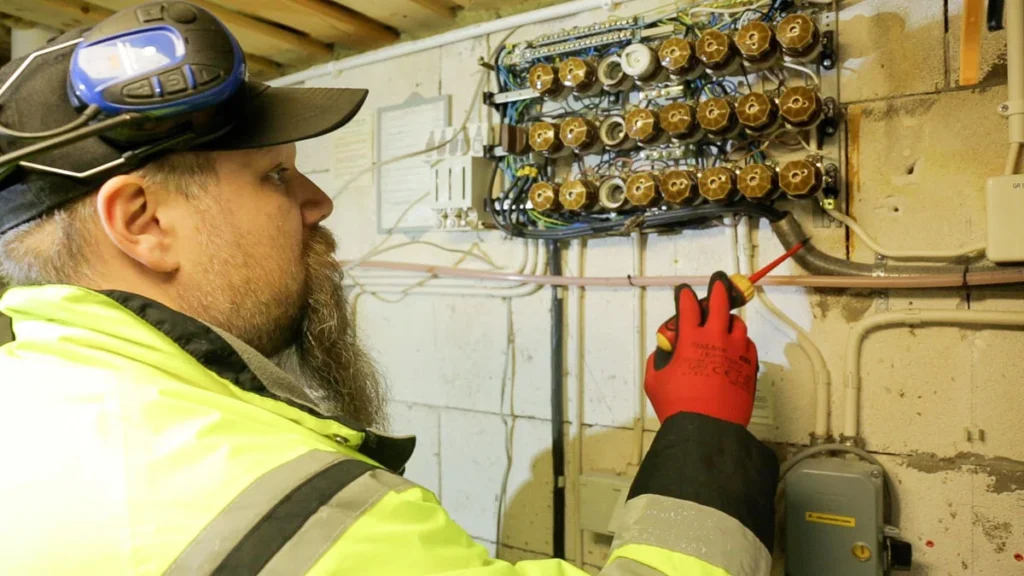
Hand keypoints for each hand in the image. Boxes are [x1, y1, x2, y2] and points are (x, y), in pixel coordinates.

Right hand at [645, 271, 758, 426]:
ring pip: (738, 324)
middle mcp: (716, 339)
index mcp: (690, 339)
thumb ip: (660, 360)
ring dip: (730, 319)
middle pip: (720, 303)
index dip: (683, 295)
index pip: (687, 306)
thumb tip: (666, 352)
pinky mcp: (749, 366)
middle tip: (719, 280)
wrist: (707, 430)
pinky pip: (748, 346)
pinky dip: (741, 342)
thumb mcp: (655, 380)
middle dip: (718, 288)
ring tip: (725, 322)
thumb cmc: (678, 406)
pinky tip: (735, 347)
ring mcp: (736, 352)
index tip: (683, 291)